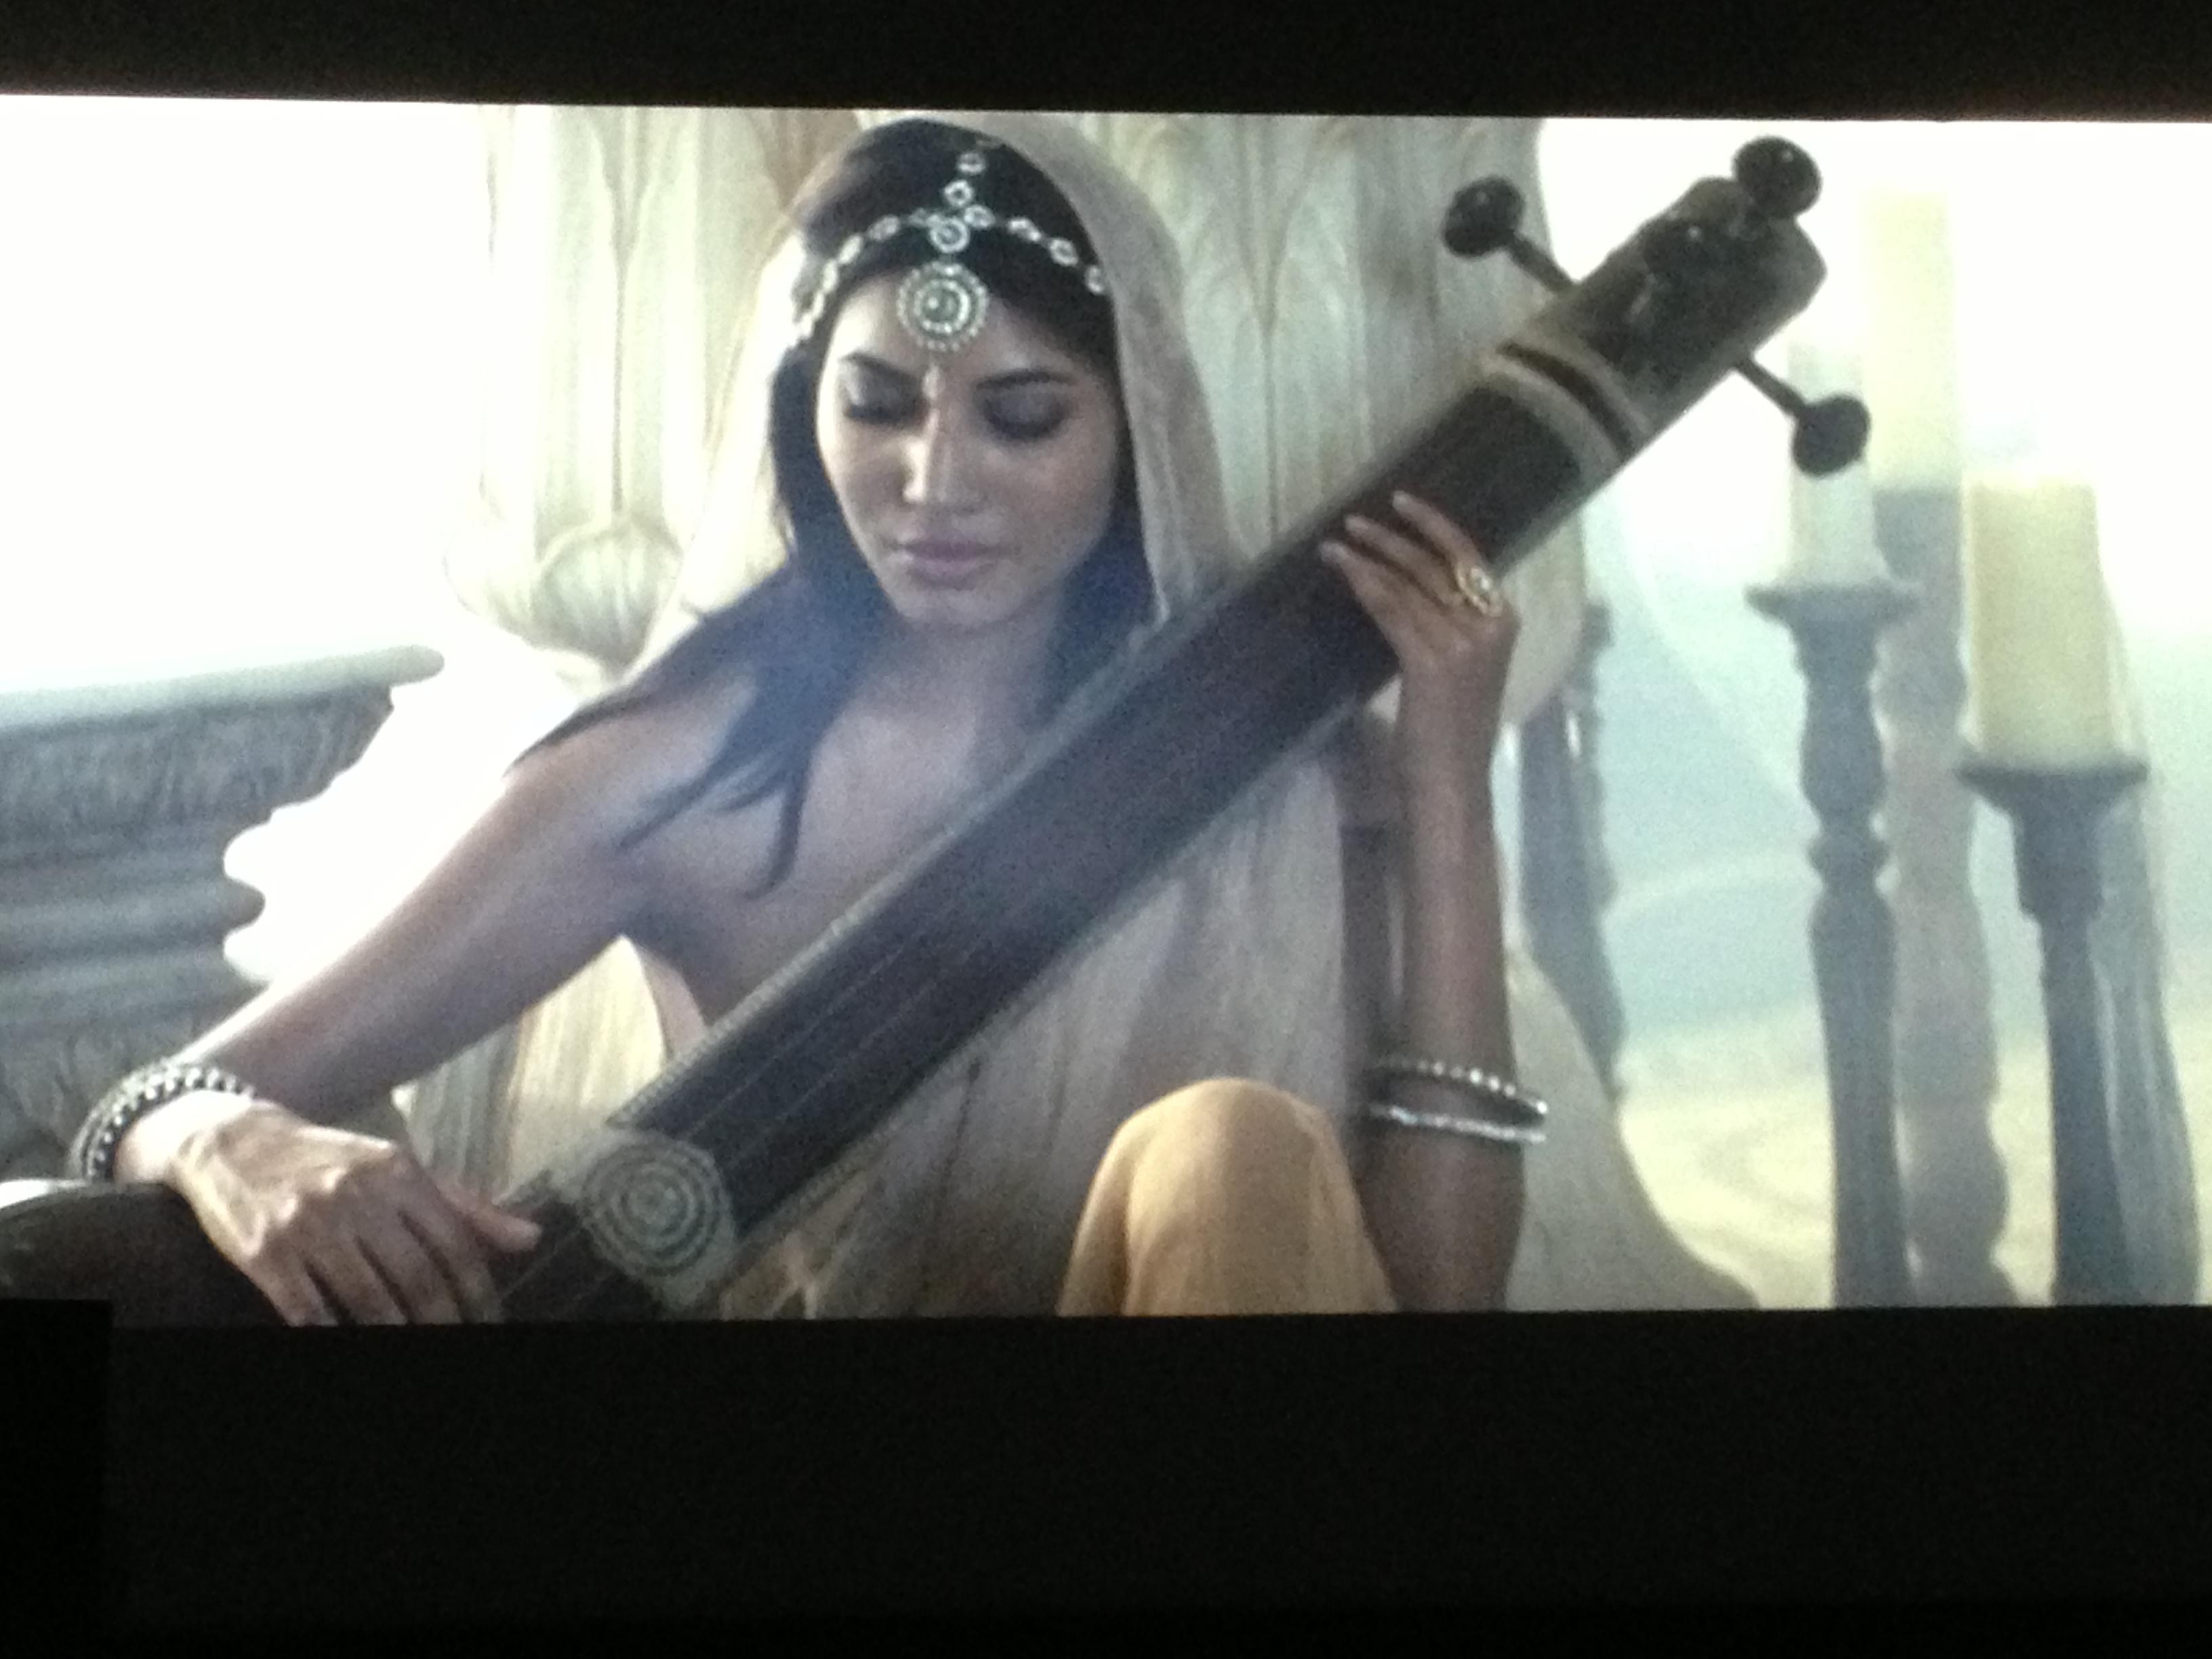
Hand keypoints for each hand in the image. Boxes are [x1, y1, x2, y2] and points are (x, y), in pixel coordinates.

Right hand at [160, 1092, 540, 1324]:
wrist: (235, 1140)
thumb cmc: (331, 1162)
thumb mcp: (400, 1170)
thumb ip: (466, 1207)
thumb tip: (531, 1239)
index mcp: (399, 1174)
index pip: (455, 1245)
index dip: (478, 1294)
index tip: (490, 1323)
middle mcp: (359, 1196)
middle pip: (417, 1278)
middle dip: (443, 1321)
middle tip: (458, 1341)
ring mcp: (310, 1225)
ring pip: (369, 1300)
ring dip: (396, 1332)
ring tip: (411, 1346)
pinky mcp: (265, 1252)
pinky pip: (308, 1310)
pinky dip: (333, 1331)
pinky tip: (350, 1338)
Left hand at [1319, 490, 1517, 807]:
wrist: (1452, 784)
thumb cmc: (1448, 736)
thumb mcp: (1458, 672)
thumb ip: (1445, 630)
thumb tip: (1402, 591)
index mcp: (1504, 624)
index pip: (1470, 559)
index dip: (1435, 526)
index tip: (1402, 502)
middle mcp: (1491, 627)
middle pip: (1436, 565)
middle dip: (1391, 538)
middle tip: (1353, 521)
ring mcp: (1464, 644)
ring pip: (1410, 585)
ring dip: (1368, 559)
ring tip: (1334, 545)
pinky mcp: (1432, 663)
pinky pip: (1393, 610)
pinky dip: (1365, 586)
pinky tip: (1343, 572)